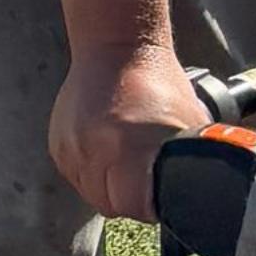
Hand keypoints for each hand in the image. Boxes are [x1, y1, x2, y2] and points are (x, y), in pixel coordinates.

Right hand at [50, 46, 206, 222]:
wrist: (115, 49)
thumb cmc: (157, 82)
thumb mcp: (188, 120)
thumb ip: (190, 160)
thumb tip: (198, 189)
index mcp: (126, 146)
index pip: (133, 206)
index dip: (149, 204)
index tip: (158, 194)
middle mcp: (92, 149)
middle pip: (110, 205)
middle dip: (128, 198)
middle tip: (144, 177)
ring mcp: (71, 147)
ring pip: (90, 194)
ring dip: (107, 187)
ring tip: (124, 161)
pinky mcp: (57, 144)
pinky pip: (76, 177)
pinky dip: (92, 172)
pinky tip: (107, 151)